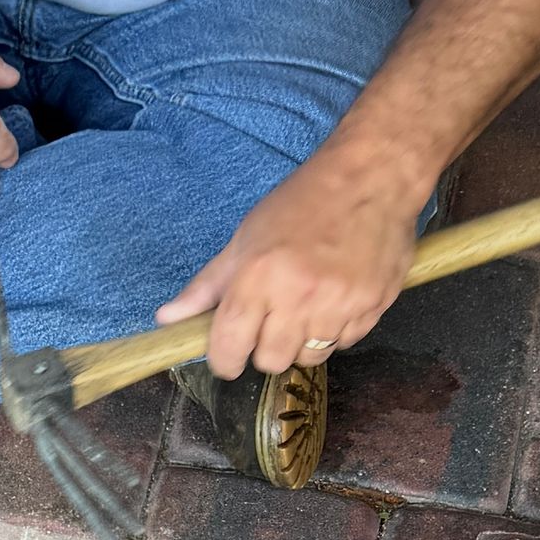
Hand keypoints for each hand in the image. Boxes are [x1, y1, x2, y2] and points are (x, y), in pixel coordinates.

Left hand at [156, 149, 424, 378]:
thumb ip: (208, 286)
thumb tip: (166, 319)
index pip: (230, 347)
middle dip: (265, 348)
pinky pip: (345, 344)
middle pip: (270, 362)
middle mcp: (299, 296)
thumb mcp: (246, 238)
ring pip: (309, 358)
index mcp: (258, 277)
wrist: (372, 177)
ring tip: (307, 306)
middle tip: (272, 319)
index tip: (227, 355)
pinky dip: (336, 331)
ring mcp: (339, 305)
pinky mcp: (372, 308)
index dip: (224, 359)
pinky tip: (336, 299)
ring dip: (302, 342)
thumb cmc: (303, 202)